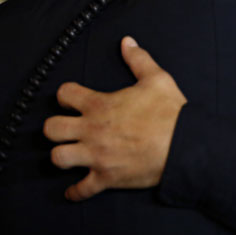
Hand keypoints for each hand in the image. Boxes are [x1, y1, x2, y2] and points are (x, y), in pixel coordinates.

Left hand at [43, 36, 187, 200]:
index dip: (65, 95)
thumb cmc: (170, 113)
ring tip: (67, 154)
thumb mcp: (157, 79)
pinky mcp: (107, 178)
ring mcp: (97, 156)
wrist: (184, 147)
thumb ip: (138, 59)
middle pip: (51, 129)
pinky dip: (76, 192)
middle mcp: (92, 131)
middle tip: (64, 128)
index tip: (70, 100)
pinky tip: (74, 190)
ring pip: (58, 158)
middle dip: (54, 128)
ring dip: (61, 156)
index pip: (64, 94)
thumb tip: (127, 42)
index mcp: (100, 105)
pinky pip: (82, 189)